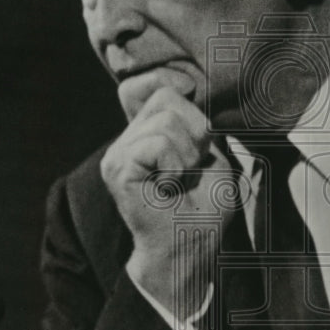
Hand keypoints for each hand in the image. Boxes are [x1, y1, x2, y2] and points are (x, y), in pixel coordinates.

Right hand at [101, 71, 235, 322]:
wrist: (189, 247)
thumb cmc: (202, 208)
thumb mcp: (211, 155)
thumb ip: (196, 122)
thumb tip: (184, 86)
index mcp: (145, 133)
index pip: (145, 83)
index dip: (169, 82)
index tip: (189, 100)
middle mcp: (127, 139)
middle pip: (165, 96)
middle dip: (194, 129)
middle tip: (191, 166)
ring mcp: (118, 152)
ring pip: (165, 118)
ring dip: (187, 152)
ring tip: (180, 179)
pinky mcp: (117, 167)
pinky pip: (157, 143)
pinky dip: (175, 165)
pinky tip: (169, 186)